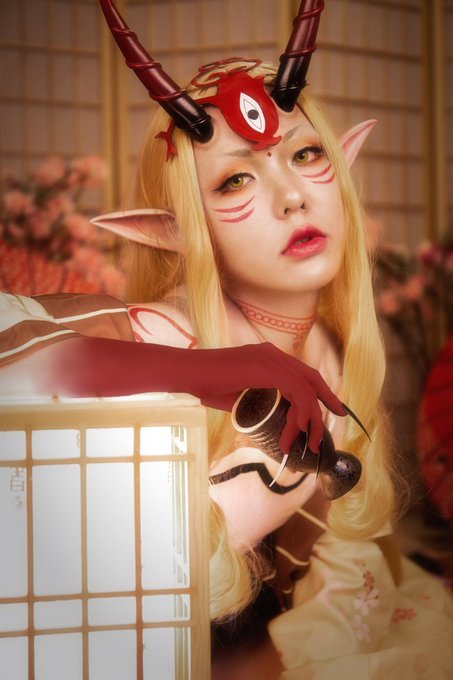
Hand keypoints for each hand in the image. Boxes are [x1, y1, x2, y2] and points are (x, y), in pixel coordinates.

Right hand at [179, 342, 345, 452]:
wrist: (186, 374)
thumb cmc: (205, 384)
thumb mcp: (236, 395)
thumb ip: (253, 401)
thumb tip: (266, 419)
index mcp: (267, 356)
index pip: (301, 373)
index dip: (319, 390)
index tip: (330, 408)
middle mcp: (272, 353)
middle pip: (311, 377)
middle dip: (328, 399)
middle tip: (340, 418)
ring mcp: (269, 358)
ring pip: (305, 388)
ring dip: (312, 417)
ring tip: (310, 442)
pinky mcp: (265, 368)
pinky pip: (295, 390)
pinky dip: (300, 412)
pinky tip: (298, 430)